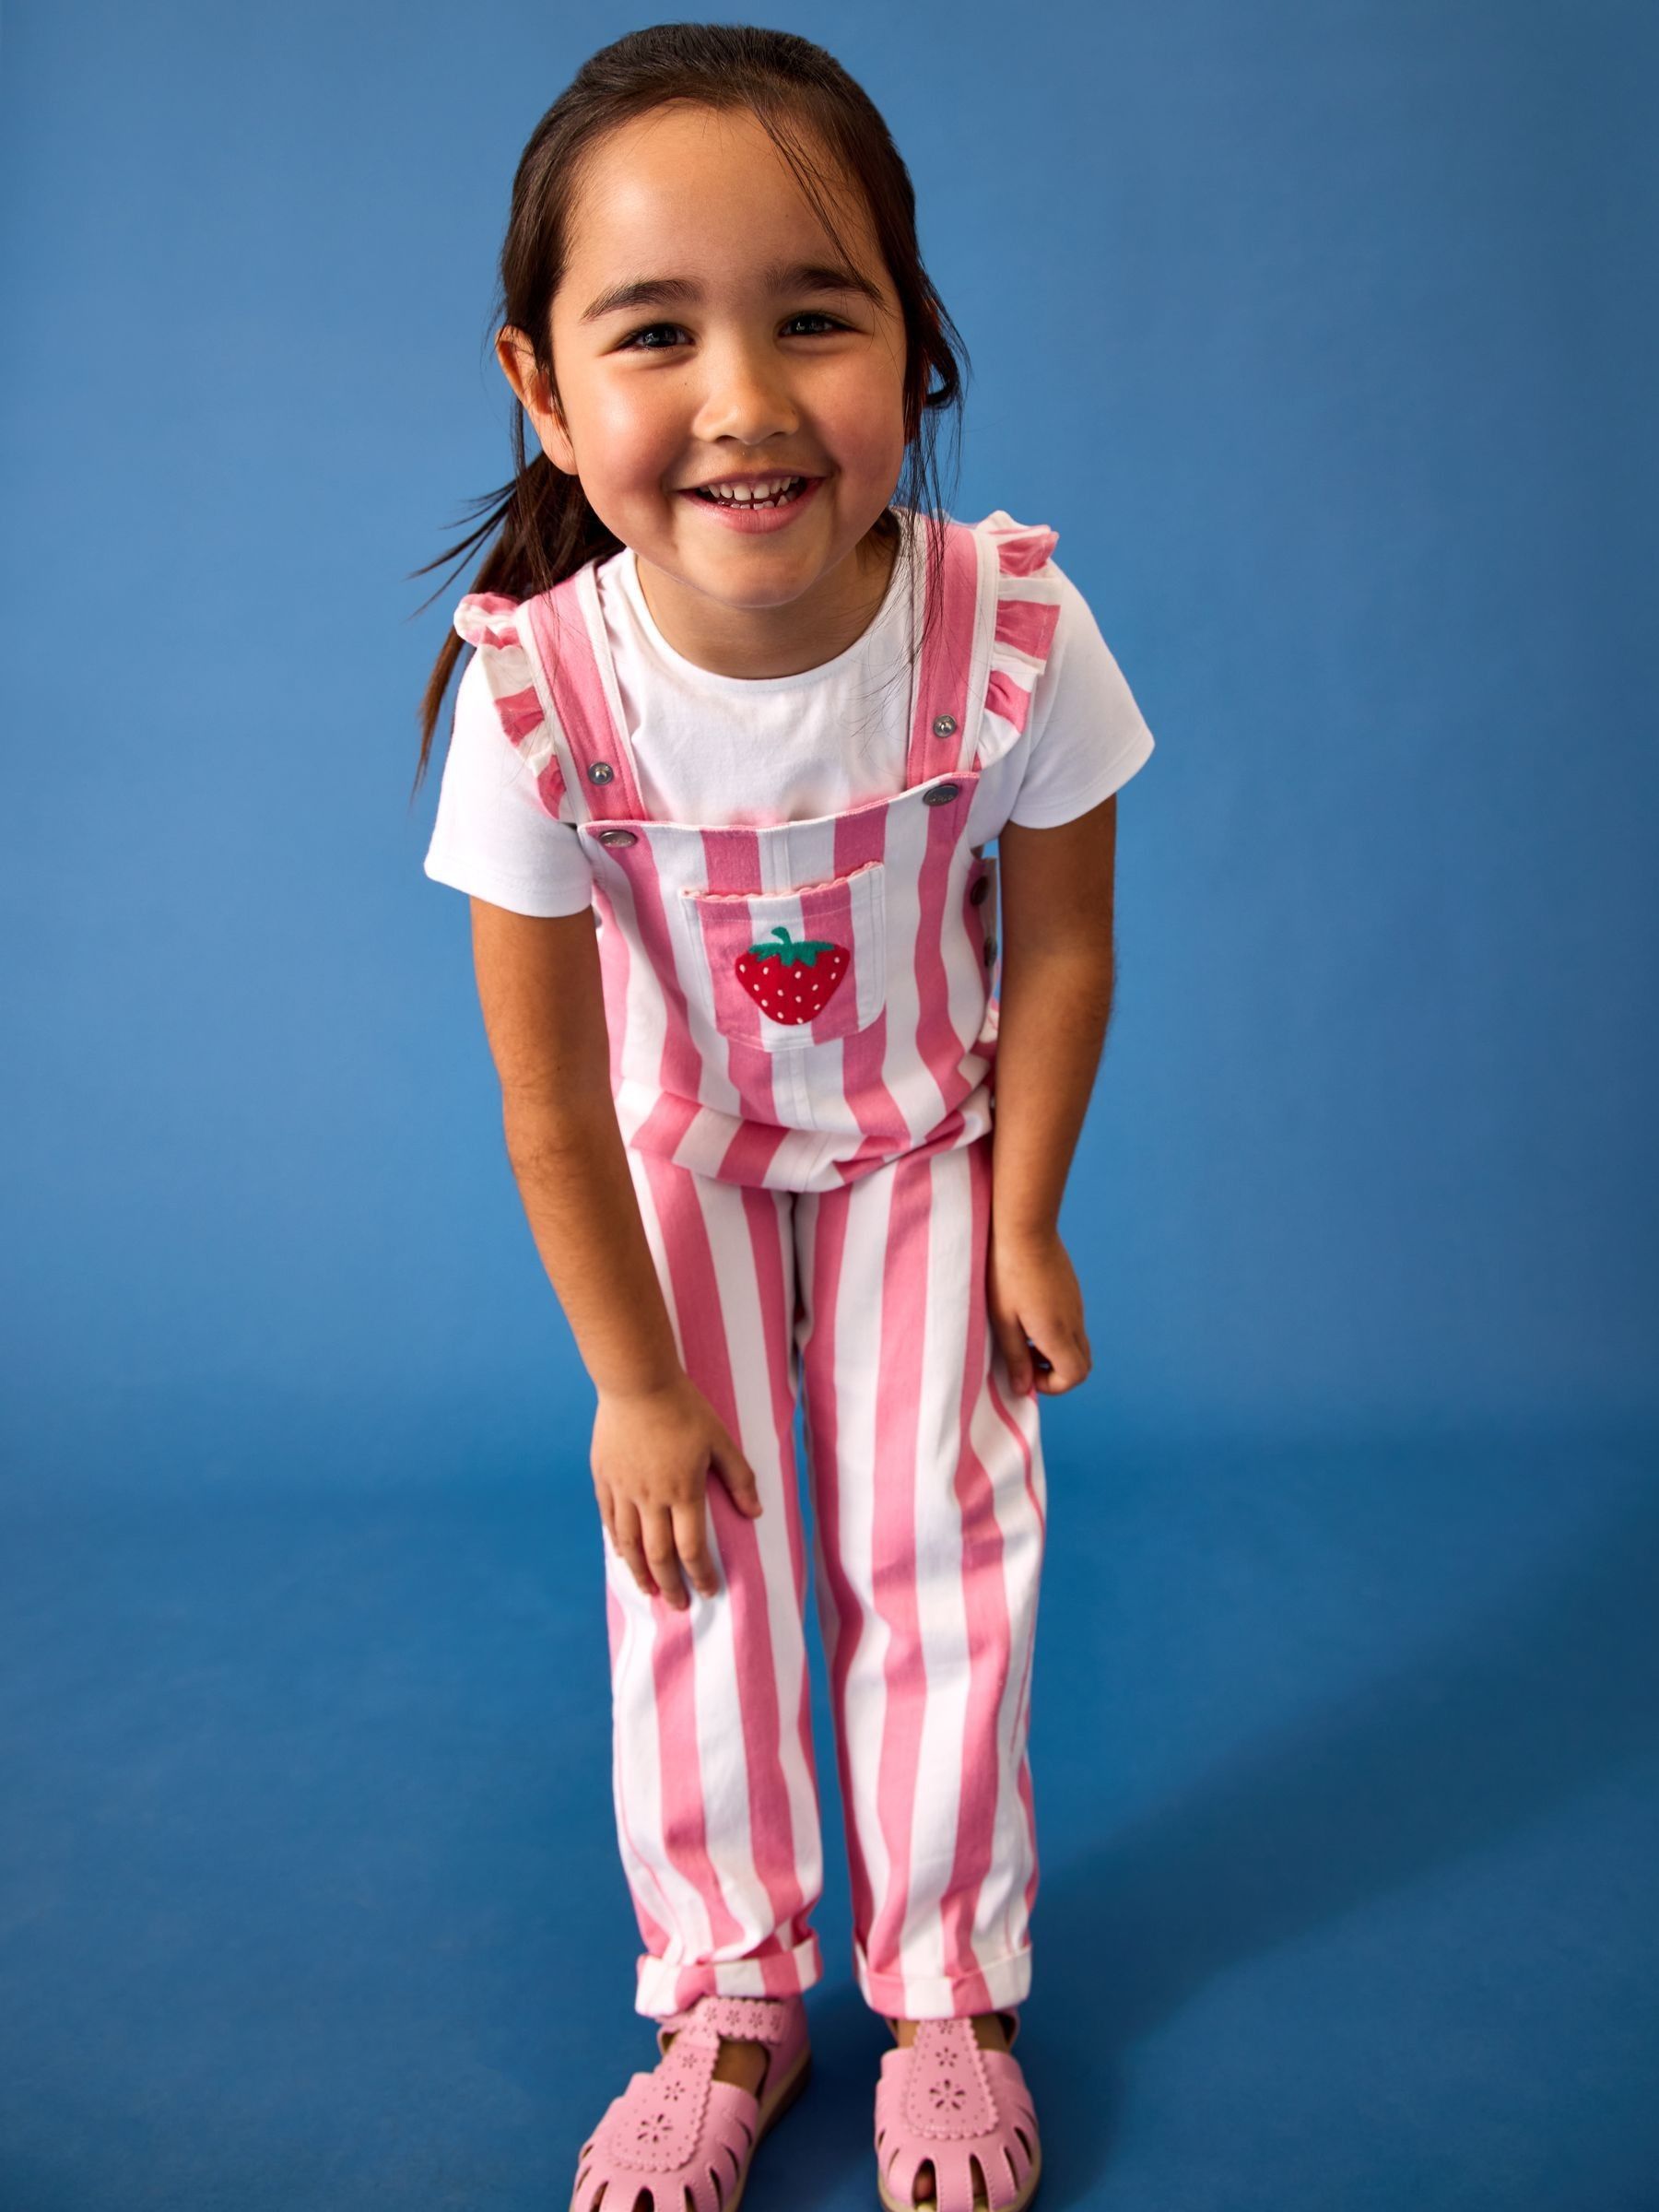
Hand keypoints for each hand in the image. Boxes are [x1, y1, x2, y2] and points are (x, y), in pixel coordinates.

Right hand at [591, 1373, 763, 1609]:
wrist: (637, 1382)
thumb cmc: (683, 1407)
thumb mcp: (720, 1439)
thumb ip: (739, 1477)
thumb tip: (755, 1513)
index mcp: (683, 1491)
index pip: (692, 1548)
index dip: (701, 1575)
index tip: (708, 1591)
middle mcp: (651, 1498)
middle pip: (659, 1555)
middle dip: (670, 1585)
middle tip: (678, 1605)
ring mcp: (624, 1490)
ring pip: (629, 1545)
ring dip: (640, 1573)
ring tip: (649, 1590)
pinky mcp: (604, 1478)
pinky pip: (609, 1520)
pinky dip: (617, 1543)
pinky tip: (624, 1555)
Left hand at [987, 1221, 1091, 1395]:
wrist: (1025, 1228)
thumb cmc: (1006, 1273)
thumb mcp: (1002, 1320)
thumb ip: (1014, 1357)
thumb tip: (1022, 1387)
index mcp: (1057, 1332)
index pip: (1076, 1376)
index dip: (1052, 1385)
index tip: (1026, 1372)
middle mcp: (1074, 1321)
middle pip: (1082, 1363)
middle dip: (1056, 1372)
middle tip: (1026, 1358)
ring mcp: (1076, 1304)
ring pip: (1078, 1343)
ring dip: (1055, 1351)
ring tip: (1024, 1335)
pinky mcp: (1072, 1291)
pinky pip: (1073, 1322)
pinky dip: (1057, 1332)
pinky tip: (1029, 1313)